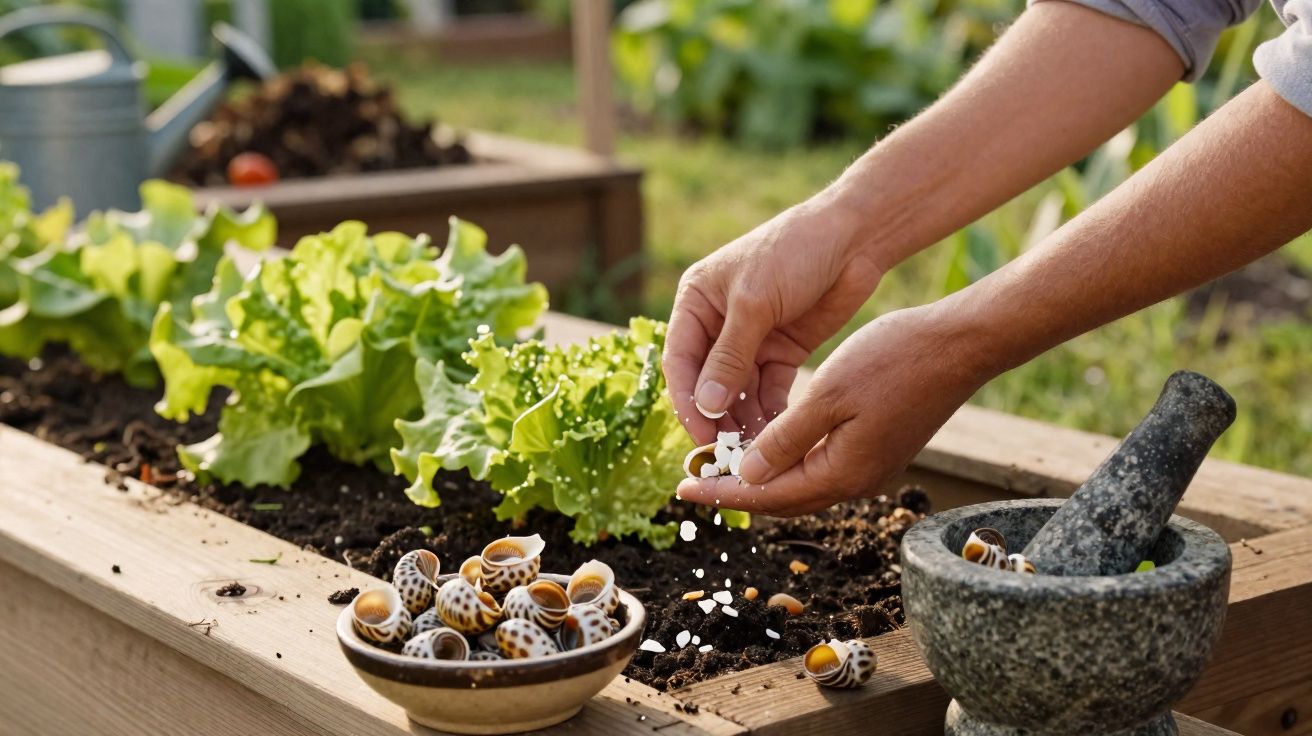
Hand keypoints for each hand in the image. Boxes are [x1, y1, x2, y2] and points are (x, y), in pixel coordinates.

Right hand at [662, 199, 883, 445]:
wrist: (854, 237)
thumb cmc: (794, 252)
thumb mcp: (755, 302)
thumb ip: (729, 356)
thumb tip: (704, 406)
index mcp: (696, 302)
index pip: (681, 361)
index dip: (687, 402)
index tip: (701, 436)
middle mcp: (718, 324)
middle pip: (707, 383)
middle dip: (715, 418)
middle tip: (726, 455)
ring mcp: (751, 340)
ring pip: (738, 393)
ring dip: (742, 421)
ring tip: (753, 453)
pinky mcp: (782, 352)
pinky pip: (768, 391)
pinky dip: (770, 413)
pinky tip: (776, 437)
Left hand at [676, 305, 988, 515]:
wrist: (960, 345)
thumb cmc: (894, 360)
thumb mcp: (828, 394)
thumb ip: (785, 439)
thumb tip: (746, 476)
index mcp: (843, 473)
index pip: (768, 496)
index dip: (722, 492)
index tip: (682, 488)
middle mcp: (857, 480)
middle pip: (784, 499)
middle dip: (737, 490)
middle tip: (694, 479)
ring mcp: (870, 467)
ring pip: (802, 484)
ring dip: (762, 476)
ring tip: (722, 463)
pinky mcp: (878, 449)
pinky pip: (821, 466)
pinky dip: (788, 460)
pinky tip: (768, 443)